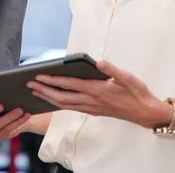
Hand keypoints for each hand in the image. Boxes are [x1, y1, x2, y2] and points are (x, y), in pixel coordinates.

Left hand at [28, 59, 163, 127]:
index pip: (69, 84)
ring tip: (36, 92)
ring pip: (64, 105)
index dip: (52, 80)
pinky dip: (59, 104)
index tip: (38, 76)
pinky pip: (71, 108)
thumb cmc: (137, 93)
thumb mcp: (128, 77)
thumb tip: (98, 61)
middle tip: (29, 85)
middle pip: (61, 97)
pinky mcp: (94, 111)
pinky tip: (54, 100)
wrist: (145, 112)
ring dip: (49, 98)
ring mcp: (91, 108)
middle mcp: (91, 101)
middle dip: (44, 90)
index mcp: (97, 90)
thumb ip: (112, 69)